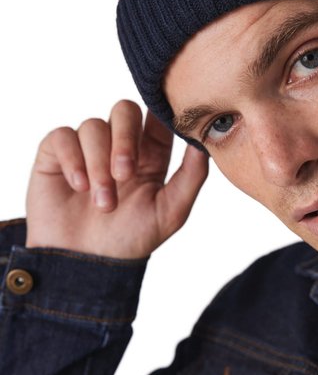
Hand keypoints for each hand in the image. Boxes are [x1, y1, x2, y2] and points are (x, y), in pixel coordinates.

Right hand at [25, 100, 208, 258]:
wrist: (86, 264)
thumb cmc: (130, 239)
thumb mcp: (171, 212)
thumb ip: (192, 176)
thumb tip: (203, 141)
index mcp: (150, 154)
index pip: (156, 118)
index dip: (158, 116)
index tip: (157, 135)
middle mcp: (118, 144)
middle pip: (125, 110)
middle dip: (125, 140)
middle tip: (125, 174)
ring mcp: (87, 147)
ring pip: (93, 126)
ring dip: (98, 164)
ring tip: (102, 202)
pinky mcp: (56, 154)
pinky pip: (63, 136)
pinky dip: (73, 160)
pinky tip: (78, 186)